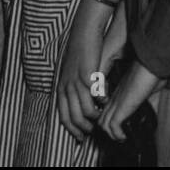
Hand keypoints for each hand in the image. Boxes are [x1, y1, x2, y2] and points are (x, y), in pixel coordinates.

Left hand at [55, 1, 110, 140]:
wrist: (84, 31)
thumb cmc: (81, 49)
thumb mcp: (72, 69)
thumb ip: (75, 84)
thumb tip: (83, 98)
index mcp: (61, 85)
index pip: (63, 115)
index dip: (71, 129)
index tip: (79, 138)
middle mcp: (66, 86)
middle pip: (73, 116)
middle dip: (83, 128)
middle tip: (92, 132)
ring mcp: (76, 81)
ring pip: (84, 109)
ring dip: (94, 117)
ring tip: (102, 118)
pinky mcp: (88, 75)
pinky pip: (95, 95)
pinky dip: (102, 101)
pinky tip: (108, 101)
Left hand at [99, 61, 162, 142]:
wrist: (152, 63)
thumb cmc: (152, 71)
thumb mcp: (147, 87)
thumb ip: (144, 96)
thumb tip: (151, 104)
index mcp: (119, 91)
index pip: (106, 109)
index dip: (110, 121)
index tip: (120, 128)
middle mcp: (115, 96)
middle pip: (101, 117)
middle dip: (108, 131)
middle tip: (119, 136)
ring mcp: (117, 101)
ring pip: (103, 123)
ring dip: (111, 135)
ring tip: (121, 139)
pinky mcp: (122, 106)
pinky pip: (112, 126)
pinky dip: (117, 135)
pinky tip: (124, 137)